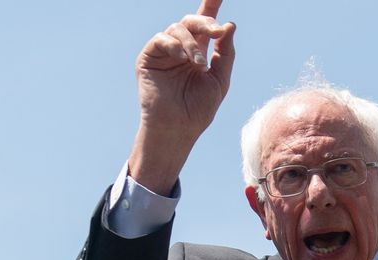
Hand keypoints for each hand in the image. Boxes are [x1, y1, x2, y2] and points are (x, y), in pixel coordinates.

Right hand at [128, 0, 235, 193]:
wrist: (178, 128)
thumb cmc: (198, 109)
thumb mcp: (220, 80)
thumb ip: (225, 53)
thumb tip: (229, 25)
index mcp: (198, 53)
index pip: (205, 25)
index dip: (211, 5)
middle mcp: (180, 49)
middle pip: (192, 21)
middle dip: (206, 21)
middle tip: (217, 30)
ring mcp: (164, 53)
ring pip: (177, 28)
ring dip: (191, 43)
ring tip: (199, 64)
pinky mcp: (148, 58)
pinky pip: (160, 39)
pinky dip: (173, 44)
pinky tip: (182, 58)